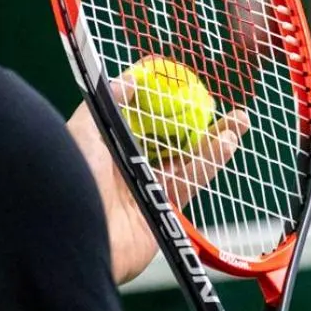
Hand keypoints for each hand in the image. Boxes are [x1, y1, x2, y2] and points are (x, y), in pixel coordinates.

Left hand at [65, 77, 249, 284]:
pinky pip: (191, 181)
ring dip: (214, 140)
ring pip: (186, 159)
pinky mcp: (163, 210)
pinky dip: (210, 161)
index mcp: (106, 146)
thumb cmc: (71, 177)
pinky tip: (228, 141)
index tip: (183, 88)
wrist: (73, 234)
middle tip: (217, 104)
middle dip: (195, 123)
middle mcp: (127, 166)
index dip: (161, 105)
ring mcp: (146, 188)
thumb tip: (128, 77)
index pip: (139, 121)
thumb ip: (106, 103)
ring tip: (239, 119)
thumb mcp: (82, 130)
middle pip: (168, 140)